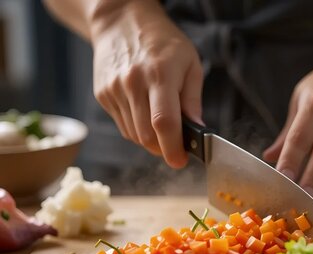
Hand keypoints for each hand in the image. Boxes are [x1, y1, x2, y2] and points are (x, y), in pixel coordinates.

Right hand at [90, 1, 202, 167]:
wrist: (120, 21)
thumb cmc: (163, 42)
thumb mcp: (190, 63)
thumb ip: (193, 100)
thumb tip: (197, 130)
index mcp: (160, 74)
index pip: (164, 122)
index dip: (173, 148)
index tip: (180, 161)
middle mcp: (133, 83)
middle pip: (146, 135)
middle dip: (164, 149)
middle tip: (176, 147)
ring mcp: (114, 90)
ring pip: (133, 135)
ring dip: (151, 141)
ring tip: (163, 126)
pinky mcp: (103, 95)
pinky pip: (123, 126)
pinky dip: (137, 130)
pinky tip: (145, 114)